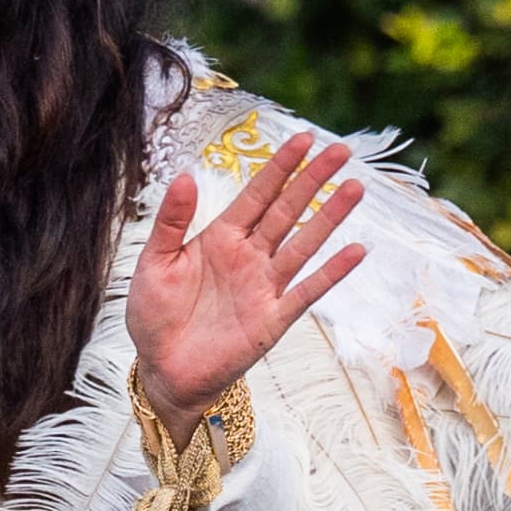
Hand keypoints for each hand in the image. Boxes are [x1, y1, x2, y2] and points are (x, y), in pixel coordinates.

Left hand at [126, 135, 368, 434]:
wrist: (163, 370)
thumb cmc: (155, 315)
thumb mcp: (155, 262)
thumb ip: (171, 221)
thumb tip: (185, 176)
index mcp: (220, 237)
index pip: (256, 195)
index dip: (279, 167)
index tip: (303, 140)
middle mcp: (249, 256)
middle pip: (287, 211)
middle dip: (312, 180)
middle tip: (341, 150)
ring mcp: (265, 286)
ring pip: (303, 244)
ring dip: (329, 218)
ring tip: (354, 189)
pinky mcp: (273, 319)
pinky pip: (307, 291)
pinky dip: (331, 272)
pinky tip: (355, 251)